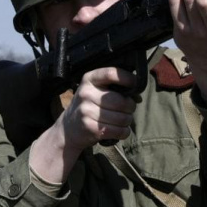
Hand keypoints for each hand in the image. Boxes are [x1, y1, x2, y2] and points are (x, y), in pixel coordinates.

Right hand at [30, 67, 135, 181]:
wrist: (68, 128)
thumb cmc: (89, 106)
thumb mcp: (96, 91)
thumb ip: (115, 89)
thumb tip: (137, 97)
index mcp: (89, 79)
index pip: (111, 73)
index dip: (128, 79)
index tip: (135, 84)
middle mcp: (86, 93)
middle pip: (121, 101)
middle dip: (130, 107)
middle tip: (128, 110)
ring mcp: (86, 111)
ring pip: (122, 118)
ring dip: (127, 121)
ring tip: (122, 120)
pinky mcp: (90, 127)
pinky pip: (118, 131)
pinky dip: (124, 132)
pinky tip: (120, 130)